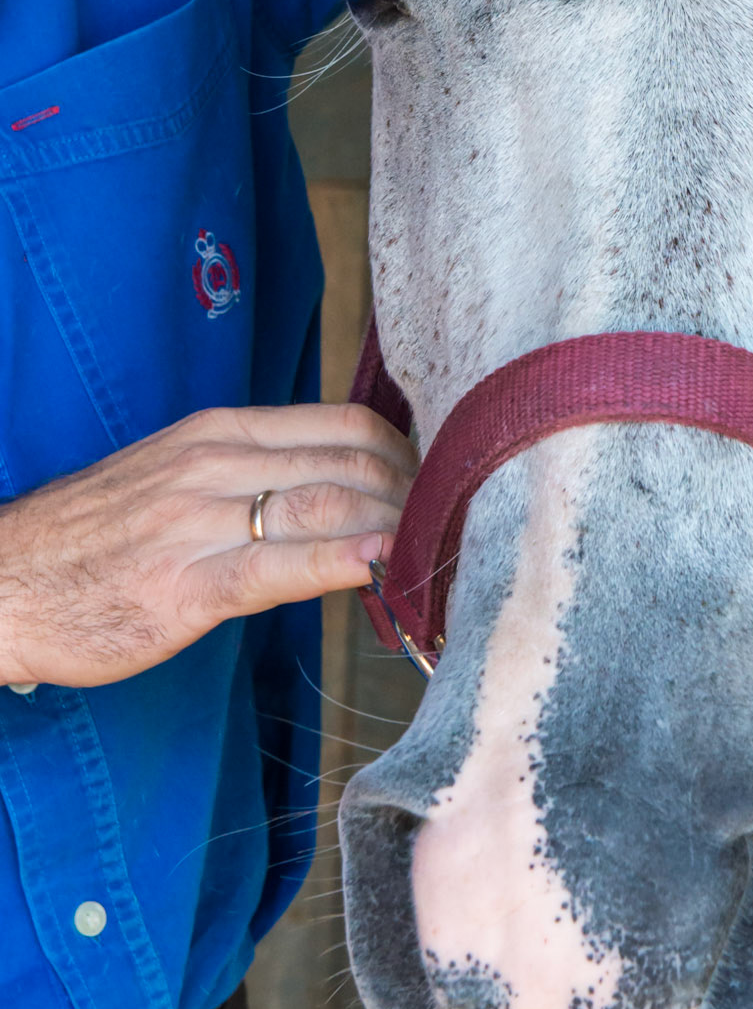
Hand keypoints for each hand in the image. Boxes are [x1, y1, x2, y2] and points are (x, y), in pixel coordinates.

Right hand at [0, 403, 415, 688]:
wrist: (4, 581)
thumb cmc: (96, 535)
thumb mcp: (177, 474)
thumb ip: (254, 473)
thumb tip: (339, 488)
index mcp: (220, 432)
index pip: (346, 423)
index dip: (408, 457)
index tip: (436, 490)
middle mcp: (217, 462)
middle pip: (353, 463)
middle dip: (417, 498)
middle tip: (451, 534)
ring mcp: (200, 521)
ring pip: (329, 506)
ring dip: (398, 531)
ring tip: (437, 557)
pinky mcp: (186, 585)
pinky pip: (279, 565)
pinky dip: (342, 563)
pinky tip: (381, 571)